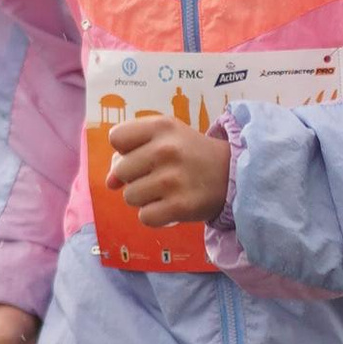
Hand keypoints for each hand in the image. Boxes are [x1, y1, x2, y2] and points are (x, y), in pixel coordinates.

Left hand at [107, 116, 231, 226]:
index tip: (143, 154)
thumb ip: (132, 152)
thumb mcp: (165, 138)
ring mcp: (172, 180)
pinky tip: (170, 205)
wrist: (233, 174)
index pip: (116, 138)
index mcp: (161, 127)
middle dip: (134, 177)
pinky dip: (155, 215)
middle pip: (120, 171)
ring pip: (130, 196)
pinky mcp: (180, 206)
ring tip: (165, 190)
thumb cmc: (191, 154)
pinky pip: (145, 217)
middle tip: (158, 175)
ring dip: (144, 198)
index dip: (125, 150)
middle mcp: (165, 150)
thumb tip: (110, 182)